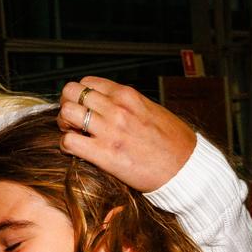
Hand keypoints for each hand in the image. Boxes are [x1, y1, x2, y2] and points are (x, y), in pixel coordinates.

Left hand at [57, 77, 196, 192]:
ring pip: (66, 113)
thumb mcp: (152, 110)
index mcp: (128, 95)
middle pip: (71, 92)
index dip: (80, 95)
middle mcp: (116, 108)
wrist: (186, 169)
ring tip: (75, 135)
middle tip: (74, 120)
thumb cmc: (174, 143)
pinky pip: (69, 142)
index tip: (83, 107)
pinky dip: (67, 146)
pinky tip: (77, 151)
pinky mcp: (105, 154)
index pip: (87, 82)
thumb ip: (129, 104)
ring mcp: (109, 130)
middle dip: (68, 105)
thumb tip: (110, 104)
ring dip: (65, 125)